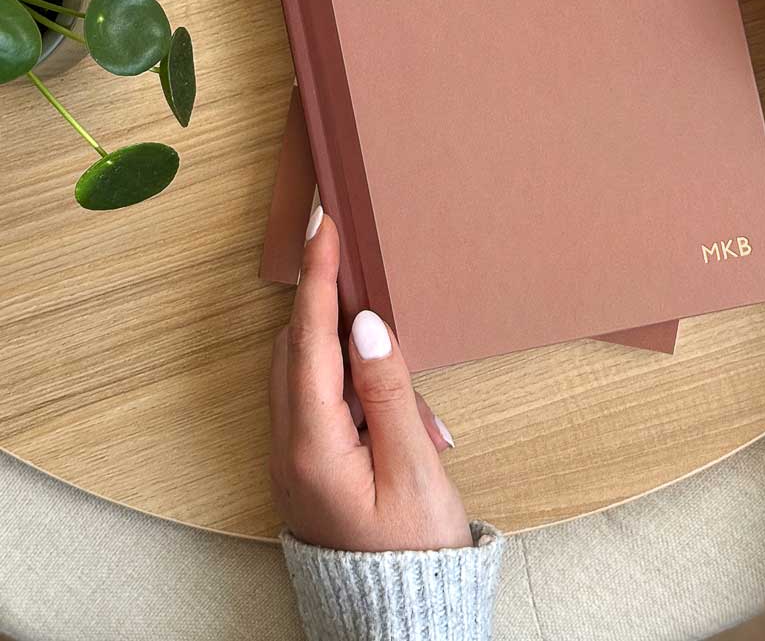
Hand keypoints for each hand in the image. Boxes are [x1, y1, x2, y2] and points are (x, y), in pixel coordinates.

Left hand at [270, 209, 471, 551]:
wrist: (400, 624)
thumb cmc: (414, 551)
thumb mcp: (412, 466)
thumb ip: (388, 389)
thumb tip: (365, 322)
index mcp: (311, 444)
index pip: (308, 337)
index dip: (316, 276)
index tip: (324, 225)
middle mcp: (288, 448)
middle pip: (296, 348)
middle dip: (324, 301)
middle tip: (356, 260)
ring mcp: (294, 461)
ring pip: (310, 375)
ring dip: (349, 353)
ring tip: (406, 374)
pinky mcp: (309, 470)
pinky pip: (322, 406)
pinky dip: (355, 389)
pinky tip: (405, 414)